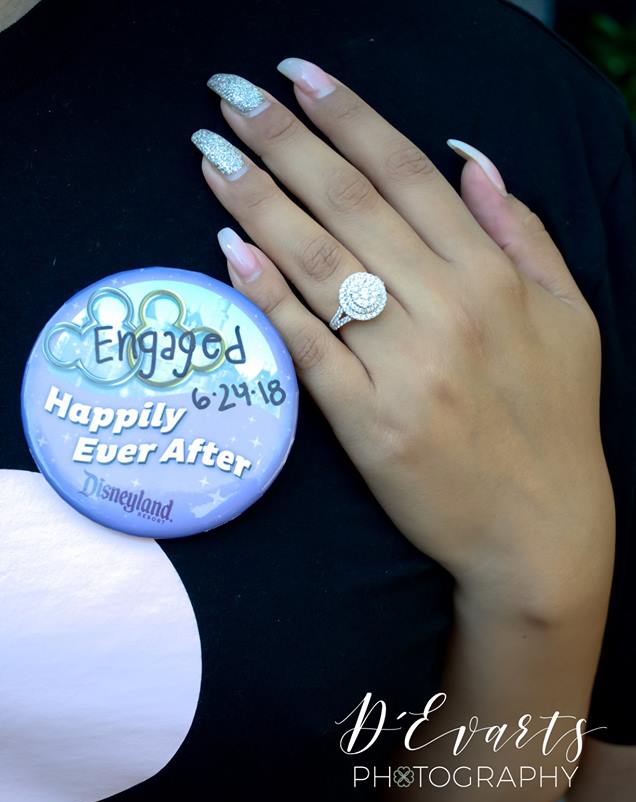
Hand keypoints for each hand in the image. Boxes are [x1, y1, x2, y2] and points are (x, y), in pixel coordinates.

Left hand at [192, 60, 613, 607]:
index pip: (407, 175)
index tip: (298, 78)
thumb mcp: (567, 315)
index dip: (349, 119)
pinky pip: (309, 348)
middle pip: (351, 206)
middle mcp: (447, 310)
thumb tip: (469, 157)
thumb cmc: (556, 422)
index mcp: (492, 277)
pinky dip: (268, 298)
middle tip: (229, 96)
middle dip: (285, 142)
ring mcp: (404, 368)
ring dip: (259, 202)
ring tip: (212, 155)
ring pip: (320, 265)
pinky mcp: (370, 423)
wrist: (539, 531)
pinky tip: (229, 252)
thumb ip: (520, 231)